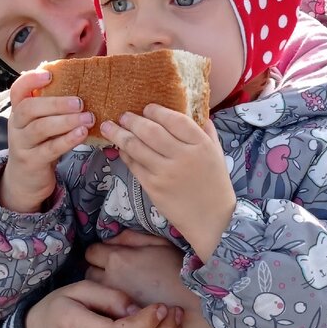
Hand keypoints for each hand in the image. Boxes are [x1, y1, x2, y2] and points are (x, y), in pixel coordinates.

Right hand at [0, 68, 94, 212]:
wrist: (26, 180)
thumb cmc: (39, 145)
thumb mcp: (41, 124)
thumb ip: (51, 107)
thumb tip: (76, 80)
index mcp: (18, 111)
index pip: (17, 90)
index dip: (30, 79)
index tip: (49, 74)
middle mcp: (16, 126)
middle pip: (29, 108)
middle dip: (56, 103)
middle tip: (80, 102)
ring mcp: (21, 144)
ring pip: (40, 128)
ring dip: (66, 121)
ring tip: (88, 118)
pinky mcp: (31, 161)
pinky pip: (49, 148)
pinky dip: (67, 140)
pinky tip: (82, 133)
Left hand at [84, 230, 220, 327]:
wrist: (200, 311)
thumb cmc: (184, 275)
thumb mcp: (162, 246)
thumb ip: (134, 238)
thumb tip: (114, 239)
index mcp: (118, 259)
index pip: (92, 252)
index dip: (102, 254)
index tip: (113, 259)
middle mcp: (109, 282)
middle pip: (90, 275)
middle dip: (100, 275)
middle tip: (117, 278)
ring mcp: (111, 306)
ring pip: (95, 299)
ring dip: (104, 297)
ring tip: (121, 296)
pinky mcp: (118, 326)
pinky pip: (104, 317)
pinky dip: (111, 314)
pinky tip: (124, 313)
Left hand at [99, 105, 235, 262]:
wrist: (212, 219)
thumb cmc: (215, 184)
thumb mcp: (216, 152)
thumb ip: (205, 130)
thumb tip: (193, 109)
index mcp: (200, 145)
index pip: (175, 120)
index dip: (157, 111)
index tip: (147, 108)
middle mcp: (182, 156)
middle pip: (151, 131)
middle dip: (133, 120)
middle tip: (123, 115)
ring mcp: (166, 173)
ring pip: (137, 147)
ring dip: (120, 135)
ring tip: (110, 126)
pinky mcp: (153, 187)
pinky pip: (134, 166)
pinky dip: (125, 155)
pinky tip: (120, 149)